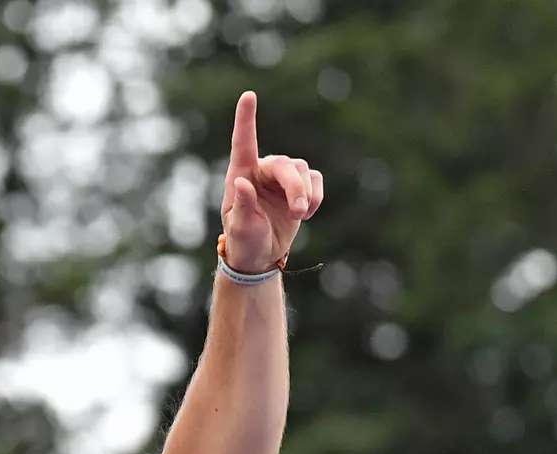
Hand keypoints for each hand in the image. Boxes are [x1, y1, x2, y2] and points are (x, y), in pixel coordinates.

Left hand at [219, 91, 323, 274]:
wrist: (260, 255)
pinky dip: (315, 197)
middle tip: (298, 214)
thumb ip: (242, 205)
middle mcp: (261, 170)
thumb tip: (242, 182)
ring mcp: (282, 176)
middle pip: (286, 165)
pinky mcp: (300, 185)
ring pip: (303, 171)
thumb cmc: (244, 241)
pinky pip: (315, 180)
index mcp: (241, 175)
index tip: (248, 95)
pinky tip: (306, 214)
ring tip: (299, 217)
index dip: (246, 119)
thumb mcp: (240, 228)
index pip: (243, 143)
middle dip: (296, 188)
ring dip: (305, 195)